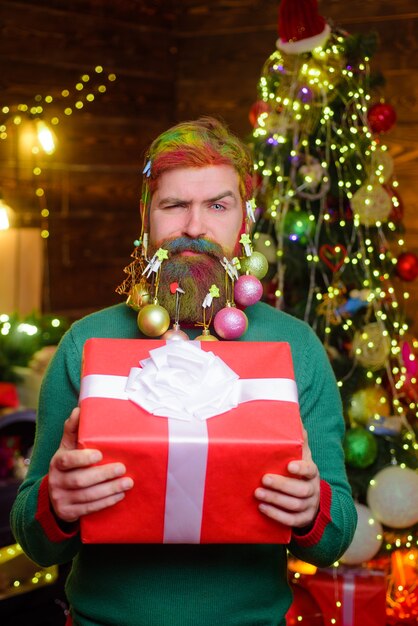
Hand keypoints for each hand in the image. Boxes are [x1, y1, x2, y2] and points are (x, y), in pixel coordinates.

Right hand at [48, 407, 133, 522]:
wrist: (55, 496)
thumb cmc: (68, 466)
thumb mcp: (67, 448)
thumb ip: (72, 430)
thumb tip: (78, 410)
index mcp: (57, 462)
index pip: (67, 460)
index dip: (82, 458)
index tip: (100, 455)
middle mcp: (56, 481)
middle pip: (80, 480)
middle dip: (103, 475)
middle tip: (122, 468)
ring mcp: (61, 499)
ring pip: (87, 496)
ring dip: (109, 489)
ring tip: (127, 483)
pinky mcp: (68, 513)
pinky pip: (89, 509)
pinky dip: (106, 502)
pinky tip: (120, 496)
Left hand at [254, 428, 319, 528]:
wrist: (311, 499)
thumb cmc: (300, 472)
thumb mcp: (302, 455)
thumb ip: (298, 439)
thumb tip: (295, 416)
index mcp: (312, 472)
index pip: (311, 470)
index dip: (301, 469)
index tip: (289, 466)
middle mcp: (313, 490)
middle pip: (301, 490)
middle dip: (282, 485)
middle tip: (264, 479)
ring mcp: (309, 506)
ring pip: (295, 506)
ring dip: (276, 500)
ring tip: (258, 494)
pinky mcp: (302, 520)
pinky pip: (291, 521)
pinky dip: (276, 515)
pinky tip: (262, 508)